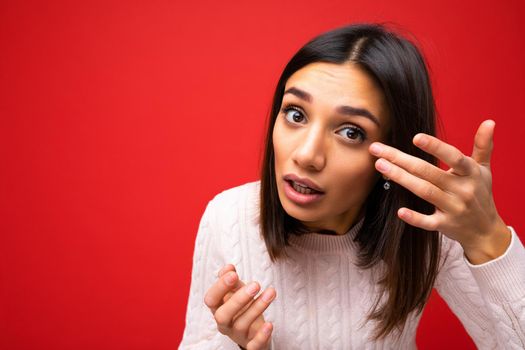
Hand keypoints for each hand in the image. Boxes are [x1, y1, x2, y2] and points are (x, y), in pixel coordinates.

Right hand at [204, 264, 275, 348]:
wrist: (252, 332)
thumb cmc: (242, 308)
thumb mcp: (236, 292)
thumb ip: (232, 280)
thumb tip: (228, 267)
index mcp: (217, 308)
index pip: (211, 299)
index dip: (220, 287)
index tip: (234, 273)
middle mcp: (224, 323)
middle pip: (223, 315)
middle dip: (238, 299)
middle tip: (255, 285)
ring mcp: (237, 335)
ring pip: (241, 325)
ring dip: (257, 308)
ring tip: (271, 292)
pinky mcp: (251, 346)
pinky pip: (253, 345)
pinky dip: (262, 336)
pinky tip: (270, 324)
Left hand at [369, 120, 510, 263]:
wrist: (485, 230)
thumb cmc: (479, 193)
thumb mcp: (483, 169)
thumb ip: (482, 146)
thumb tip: (489, 121)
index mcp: (470, 173)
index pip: (453, 157)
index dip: (436, 147)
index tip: (416, 137)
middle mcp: (462, 190)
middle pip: (428, 172)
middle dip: (401, 160)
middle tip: (377, 149)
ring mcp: (453, 208)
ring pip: (424, 191)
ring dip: (401, 179)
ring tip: (380, 165)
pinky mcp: (444, 225)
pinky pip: (428, 222)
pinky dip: (414, 218)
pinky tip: (399, 211)